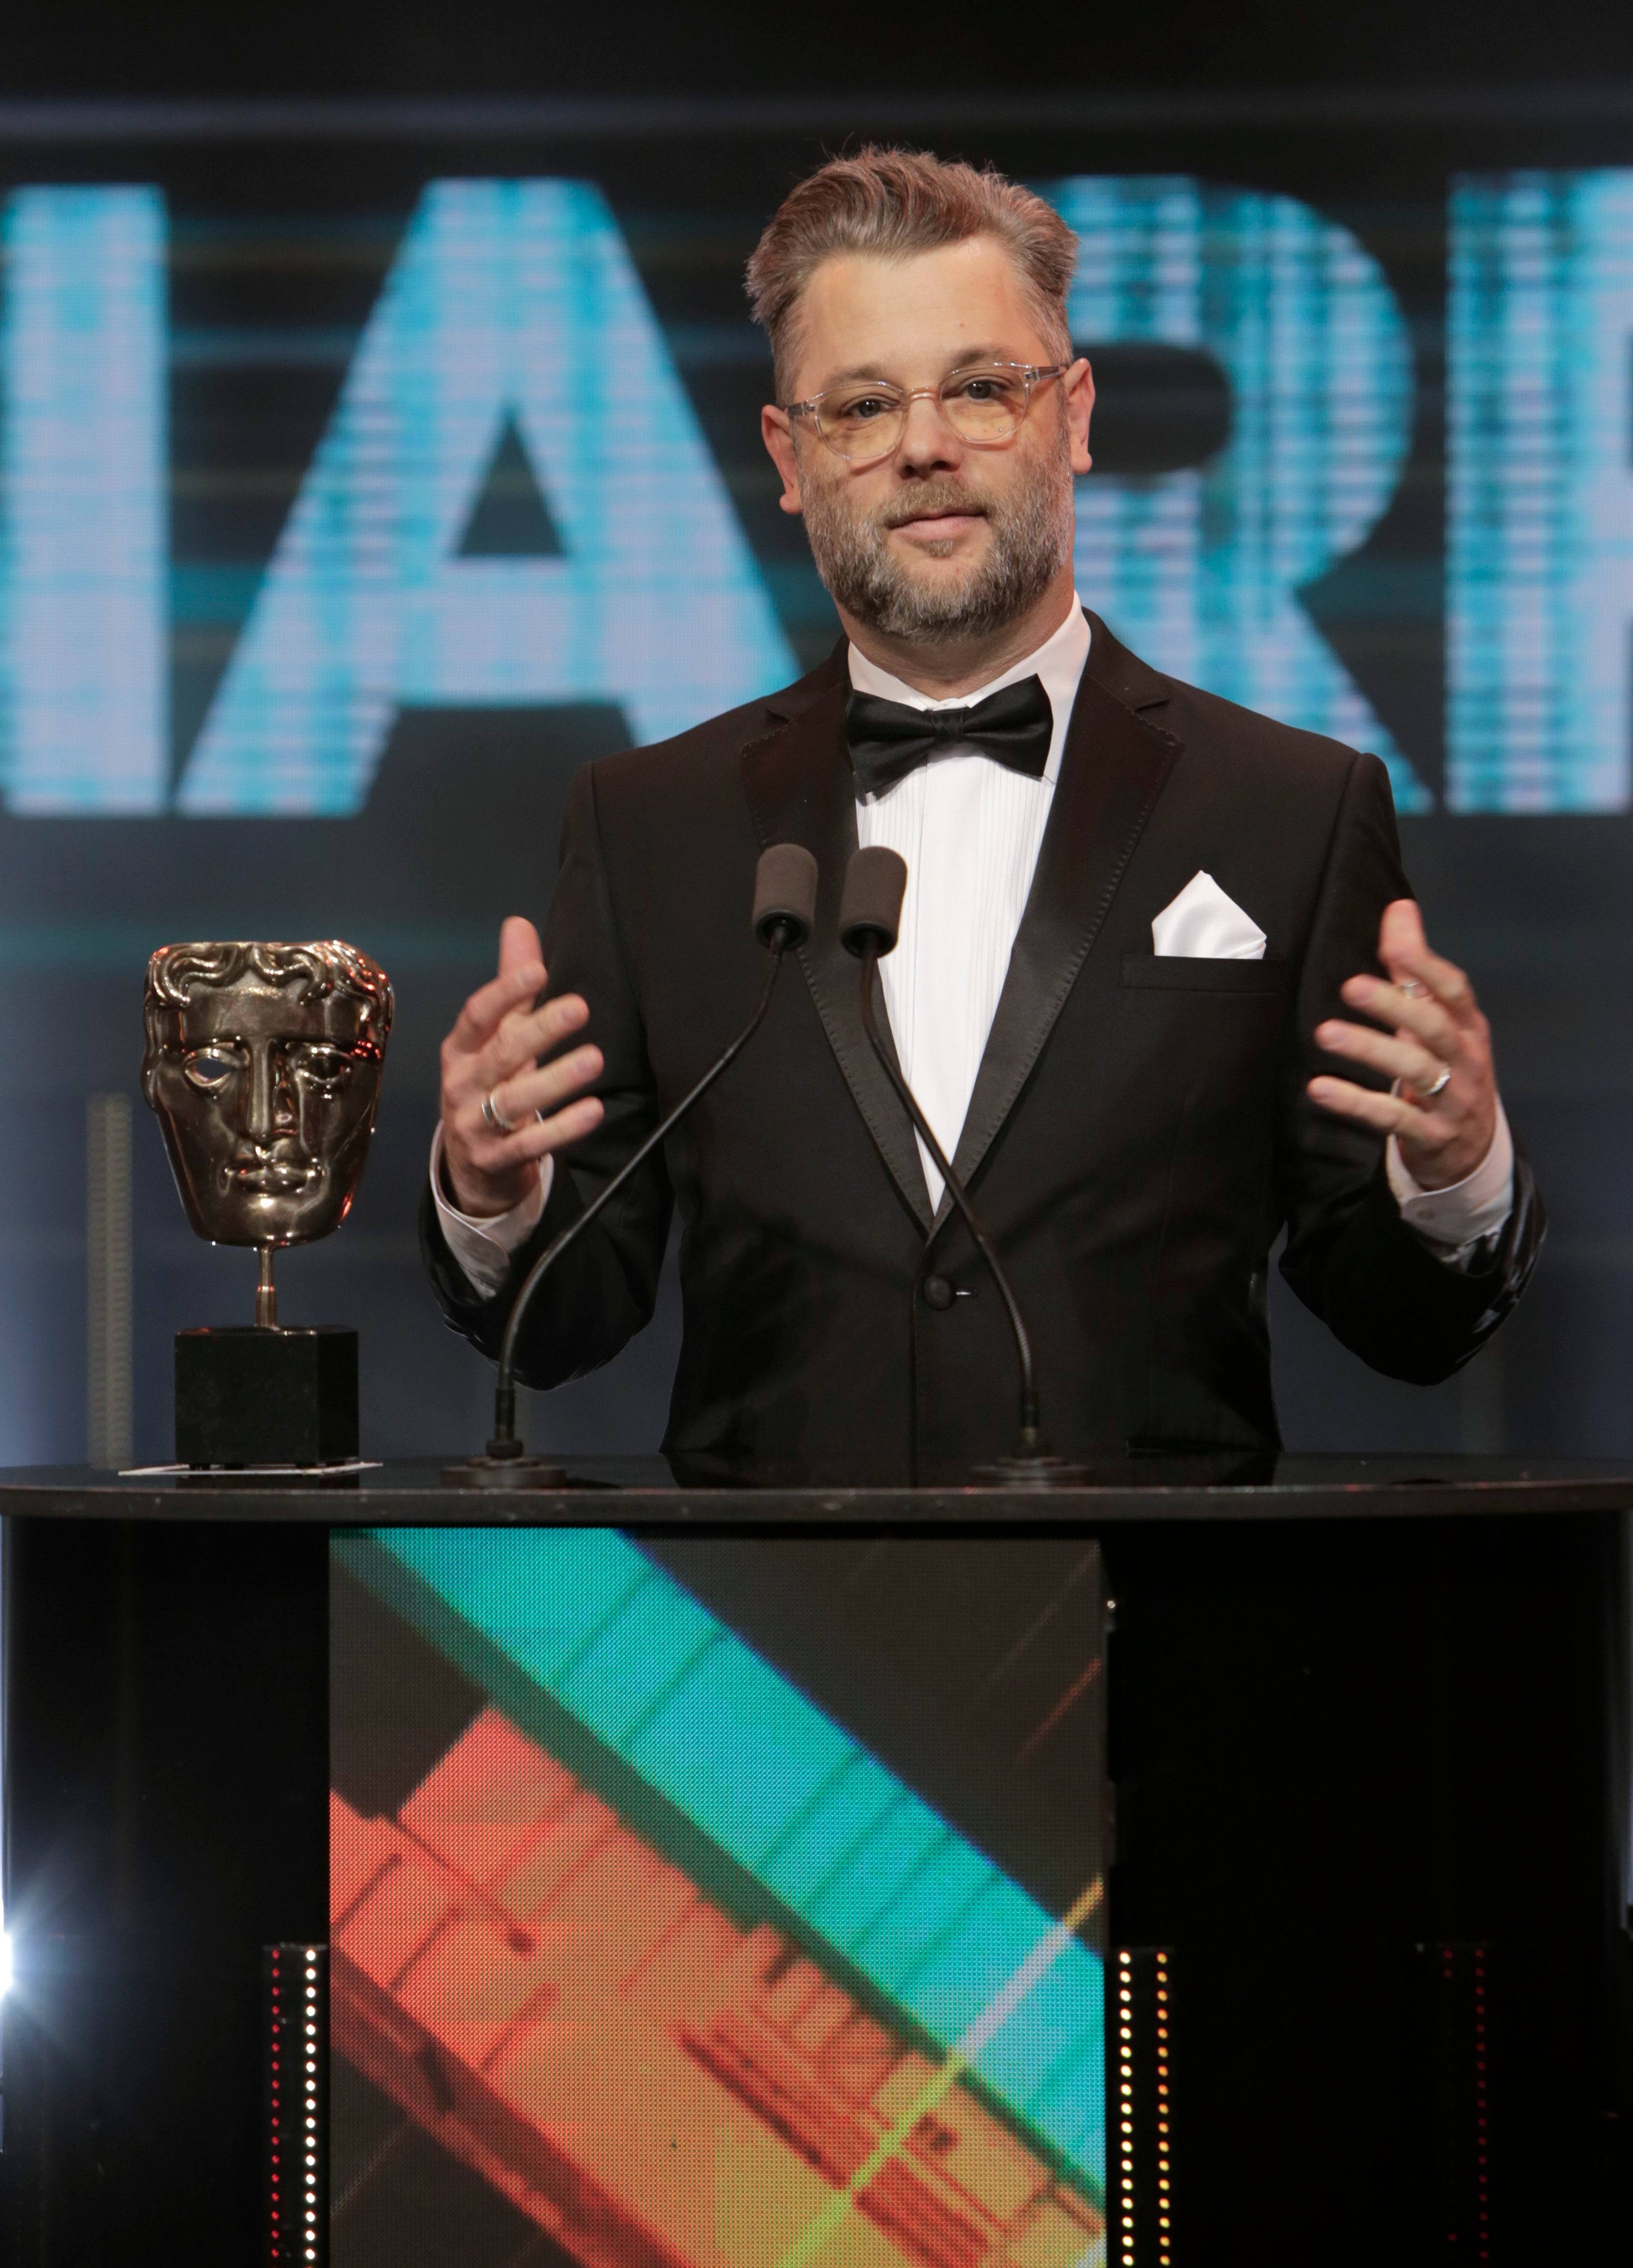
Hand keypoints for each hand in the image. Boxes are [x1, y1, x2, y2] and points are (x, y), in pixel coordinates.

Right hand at [439, 916, 603, 1217]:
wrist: (471, 1166)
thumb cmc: (488, 1085)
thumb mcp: (493, 1036)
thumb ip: (510, 985)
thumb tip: (518, 923)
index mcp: (460, 1049)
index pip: (477, 1016)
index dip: (504, 992)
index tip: (538, 970)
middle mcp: (462, 1085)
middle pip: (500, 1054)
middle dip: (538, 1030)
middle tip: (578, 1008)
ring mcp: (475, 1125)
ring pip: (515, 1100)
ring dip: (556, 1080)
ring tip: (594, 1059)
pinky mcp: (497, 1160)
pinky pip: (532, 1144)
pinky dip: (563, 1129)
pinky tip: (593, 1110)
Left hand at [1307, 899, 1496, 1190]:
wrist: (1471, 1149)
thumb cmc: (1447, 1069)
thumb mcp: (1439, 1020)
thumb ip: (1415, 967)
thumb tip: (1399, 908)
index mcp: (1468, 1026)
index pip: (1453, 990)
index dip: (1426, 965)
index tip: (1394, 939)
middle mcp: (1466, 1060)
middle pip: (1434, 1027)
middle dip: (1395, 1004)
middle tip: (1350, 985)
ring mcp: (1452, 1100)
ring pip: (1415, 1070)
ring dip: (1371, 1050)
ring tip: (1327, 1033)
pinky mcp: (1430, 1136)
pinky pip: (1393, 1118)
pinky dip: (1358, 1104)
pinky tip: (1321, 1088)